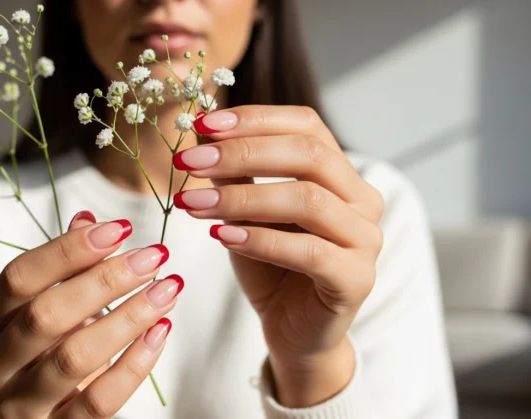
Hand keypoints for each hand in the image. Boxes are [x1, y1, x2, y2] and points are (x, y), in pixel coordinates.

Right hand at [0, 211, 180, 417]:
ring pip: (74, 357)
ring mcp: (20, 405)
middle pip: (44, 315)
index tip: (120, 229)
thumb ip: (66, 266)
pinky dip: (135, 364)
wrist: (53, 415)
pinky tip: (161, 331)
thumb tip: (89, 219)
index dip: (68, 251)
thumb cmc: (52, 348)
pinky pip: (100, 400)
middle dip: (104, 281)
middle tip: (153, 256)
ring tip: (167, 288)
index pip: (17, 279)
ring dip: (128, 317)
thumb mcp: (52, 304)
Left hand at [173, 106, 384, 406]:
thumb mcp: (245, 212)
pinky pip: (311, 252)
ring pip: (308, 200)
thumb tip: (202, 134)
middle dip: (242, 153)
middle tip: (189, 162)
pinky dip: (261, 240)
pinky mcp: (357, 279)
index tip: (202, 123)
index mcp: (340, 173)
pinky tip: (221, 236)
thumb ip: (234, 175)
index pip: (305, 124)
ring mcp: (366, 239)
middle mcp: (362, 199)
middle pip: (309, 154)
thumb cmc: (270, 266)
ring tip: (195, 203)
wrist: (290, 330)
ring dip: (243, 197)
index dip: (254, 119)